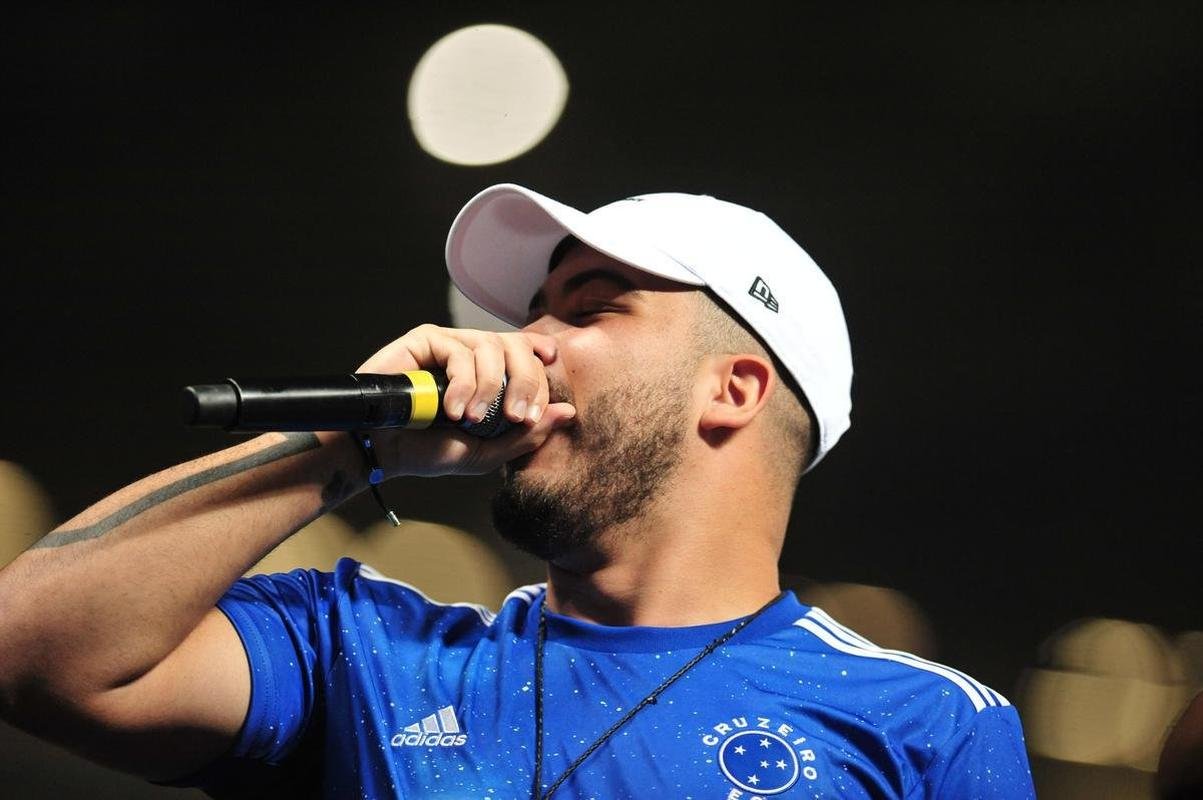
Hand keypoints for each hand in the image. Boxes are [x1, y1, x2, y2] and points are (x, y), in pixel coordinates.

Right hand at [356, 324, 575, 476]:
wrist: (384, 450)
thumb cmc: (430, 450)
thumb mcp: (487, 450)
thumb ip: (527, 434)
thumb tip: (568, 412)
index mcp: (493, 374)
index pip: (530, 360)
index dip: (540, 380)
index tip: (533, 414)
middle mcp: (474, 353)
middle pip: (516, 346)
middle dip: (524, 382)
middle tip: (515, 418)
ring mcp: (450, 343)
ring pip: (491, 346)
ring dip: (489, 388)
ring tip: (471, 420)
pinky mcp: (426, 339)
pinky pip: (458, 350)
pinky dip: (461, 383)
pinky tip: (451, 410)